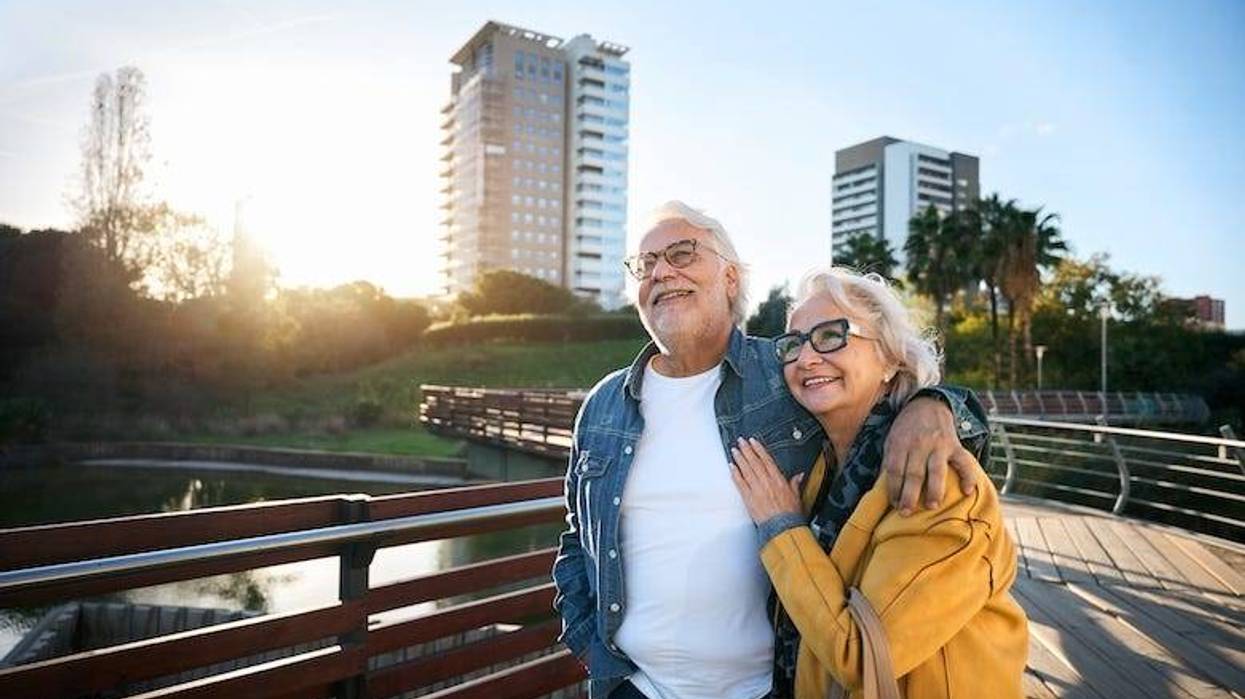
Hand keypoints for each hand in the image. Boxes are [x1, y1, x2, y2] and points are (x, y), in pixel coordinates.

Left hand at [730, 437, 803, 523]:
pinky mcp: (748, 498)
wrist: (783, 528)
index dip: (759, 449)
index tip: (753, 441)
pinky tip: (731, 467)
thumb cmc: (790, 514)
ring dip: (739, 459)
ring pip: (746, 470)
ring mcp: (756, 489)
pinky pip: (740, 483)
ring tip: (734, 450)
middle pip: (754, 462)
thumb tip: (799, 476)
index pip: (766, 460)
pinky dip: (735, 474)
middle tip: (741, 441)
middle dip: (747, 450)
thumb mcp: (796, 496)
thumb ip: (795, 483)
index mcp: (778, 479)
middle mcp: (766, 482)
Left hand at [883, 397, 979, 514]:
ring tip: (931, 506)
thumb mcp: (892, 439)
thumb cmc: (906, 429)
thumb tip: (887, 489)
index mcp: (900, 443)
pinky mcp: (955, 445)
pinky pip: (964, 462)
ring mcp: (938, 444)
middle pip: (913, 473)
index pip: (894, 469)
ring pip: (936, 470)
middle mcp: (919, 443)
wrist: (927, 404)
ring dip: (934, 490)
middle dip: (909, 495)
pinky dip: (968, 476)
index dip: (893, 489)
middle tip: (906, 512)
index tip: (894, 504)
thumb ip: (890, 461)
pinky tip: (967, 491)